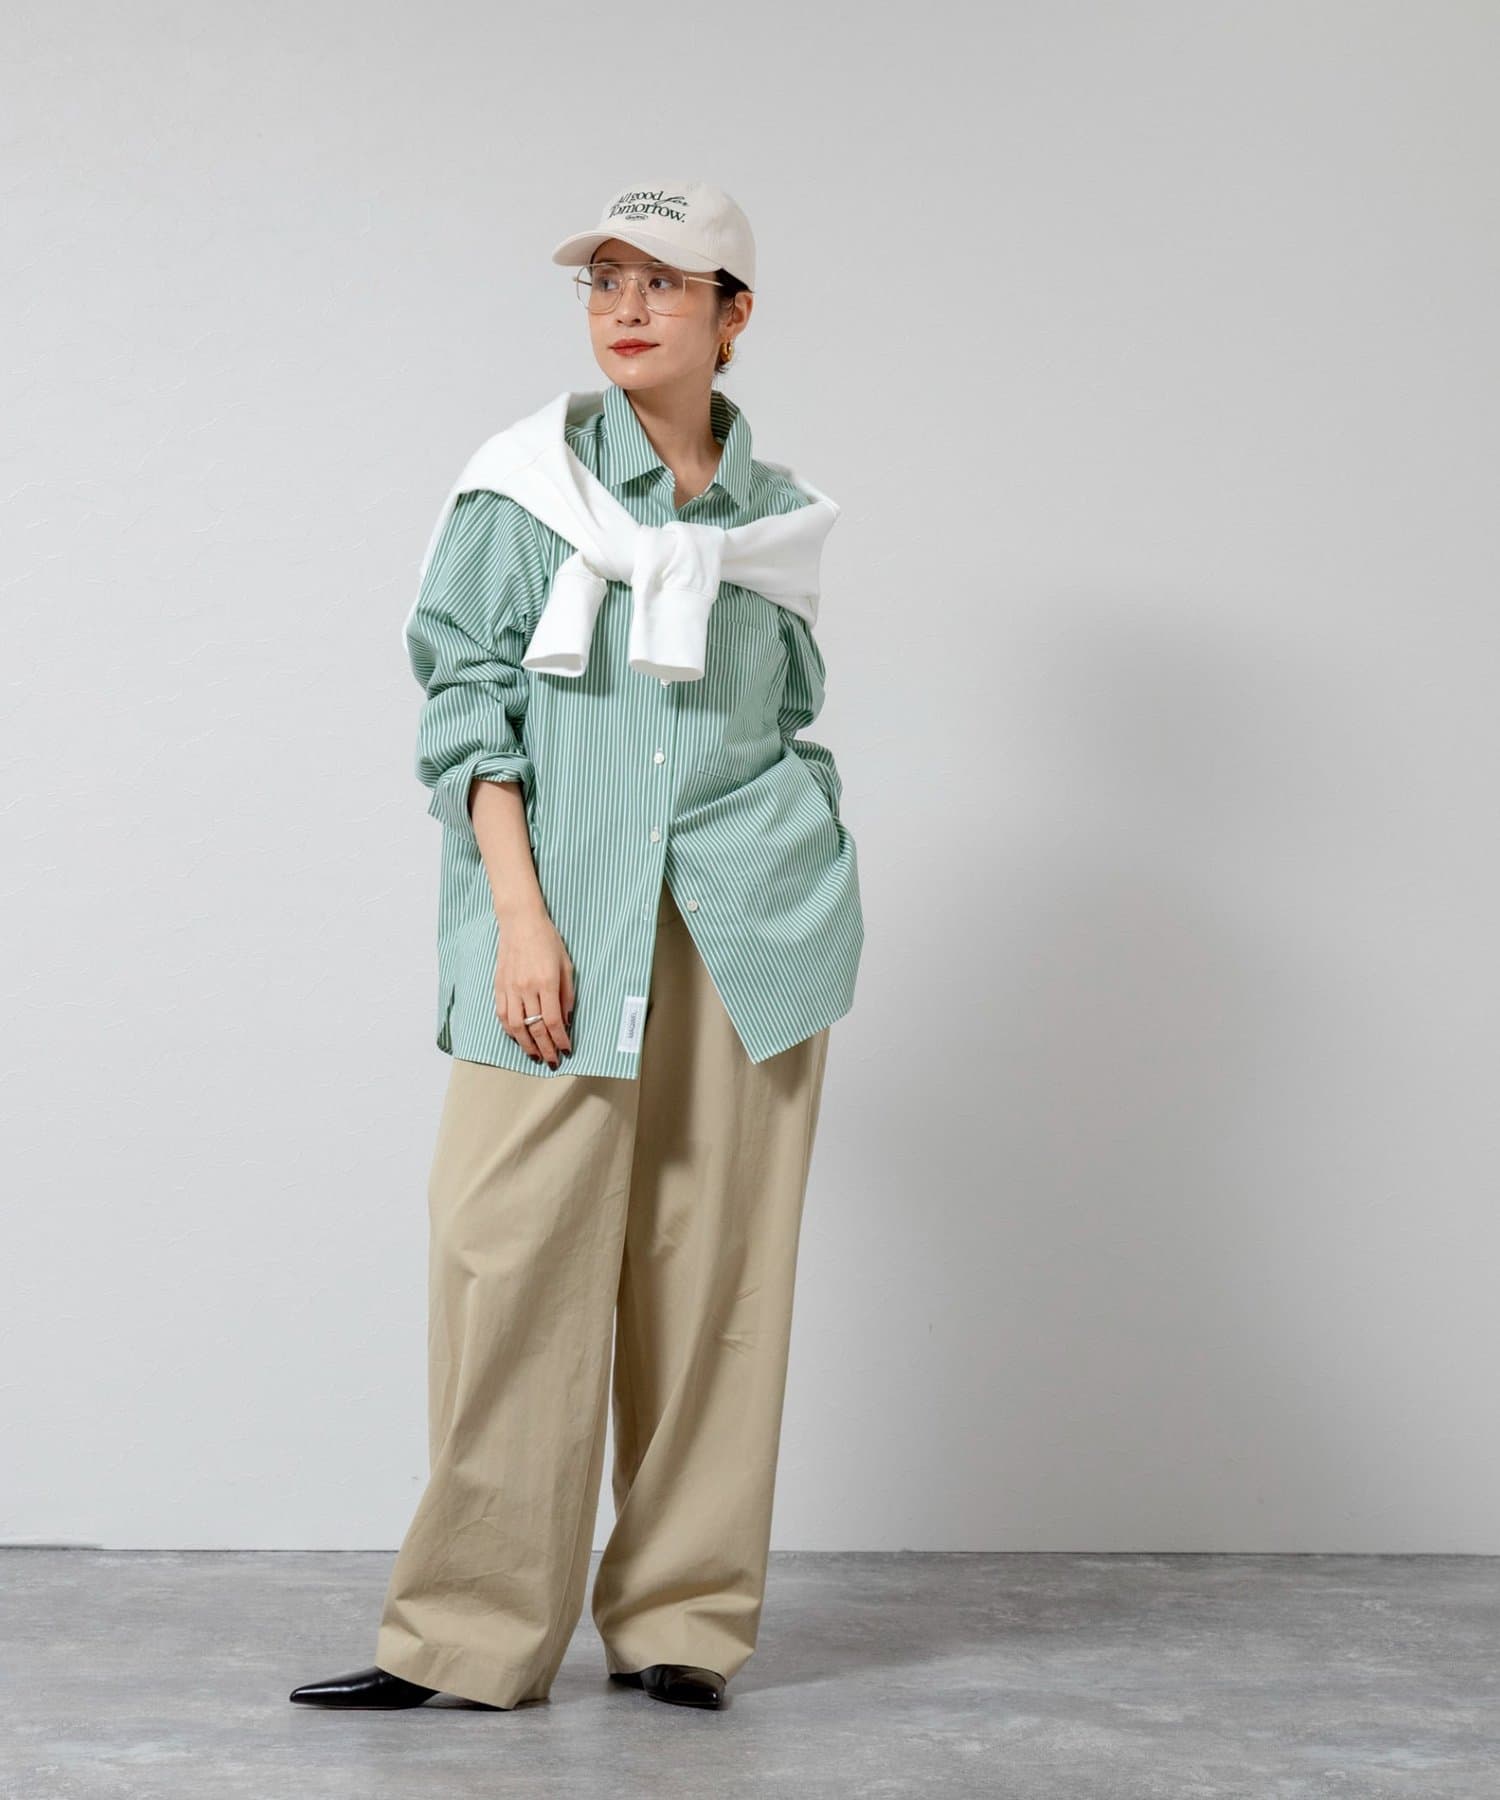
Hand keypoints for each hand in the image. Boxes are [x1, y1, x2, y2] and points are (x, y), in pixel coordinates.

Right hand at [494, 911, 574, 1066]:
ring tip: (535, 1055)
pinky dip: (510, 1030)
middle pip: (535, 1028)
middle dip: (545, 1049)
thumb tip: (566, 1020)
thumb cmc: (547, 941)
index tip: (566, 1050)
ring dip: (526, 1045)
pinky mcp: (499, 986)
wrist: (520, 923)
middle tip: (552, 1061)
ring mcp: (510, 988)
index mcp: (546, 982)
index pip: (553, 1021)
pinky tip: (518, 1037)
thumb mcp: (566, 965)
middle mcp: (526, 988)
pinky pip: (503, 1015)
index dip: (560, 1040)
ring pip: (516, 1026)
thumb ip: (567, 994)